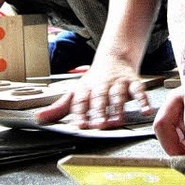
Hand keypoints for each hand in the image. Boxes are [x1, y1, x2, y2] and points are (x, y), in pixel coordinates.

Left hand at [35, 62, 152, 127]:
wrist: (114, 58)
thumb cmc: (93, 81)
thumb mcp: (75, 92)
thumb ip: (59, 107)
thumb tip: (39, 118)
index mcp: (85, 89)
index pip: (80, 102)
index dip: (79, 113)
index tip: (78, 126)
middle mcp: (101, 86)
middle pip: (99, 99)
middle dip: (99, 112)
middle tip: (99, 125)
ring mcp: (117, 83)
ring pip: (118, 96)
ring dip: (118, 108)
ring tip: (118, 121)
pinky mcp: (133, 82)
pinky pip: (139, 91)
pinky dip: (143, 100)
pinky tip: (146, 110)